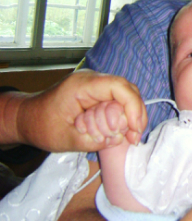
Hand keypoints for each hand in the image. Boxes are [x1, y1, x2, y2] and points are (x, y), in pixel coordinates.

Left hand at [10, 70, 146, 150]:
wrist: (27, 118)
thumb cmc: (41, 126)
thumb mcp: (66, 139)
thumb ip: (93, 140)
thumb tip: (119, 137)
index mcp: (82, 85)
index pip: (118, 87)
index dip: (132, 106)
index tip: (134, 129)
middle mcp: (92, 80)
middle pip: (127, 89)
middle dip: (135, 114)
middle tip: (134, 137)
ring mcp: (96, 85)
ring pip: (126, 95)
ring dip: (130, 116)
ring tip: (129, 137)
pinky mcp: (98, 93)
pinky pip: (118, 101)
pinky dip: (123, 116)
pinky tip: (122, 131)